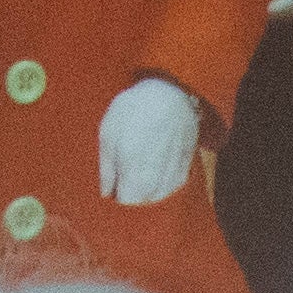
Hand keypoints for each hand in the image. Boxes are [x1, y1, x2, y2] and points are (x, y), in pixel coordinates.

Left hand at [98, 75, 202, 207]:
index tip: (113, 187)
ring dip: (148, 191)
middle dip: (132, 196)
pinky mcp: (187, 164)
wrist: (171, 90)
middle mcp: (156, 175)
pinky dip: (164, 184)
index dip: (117, 196)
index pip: (126, 202)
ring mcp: (175, 171)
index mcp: (133, 168)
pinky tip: (156, 170)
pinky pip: (174, 186)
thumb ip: (106, 169)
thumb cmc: (134, 108)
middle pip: (143, 202)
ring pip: (160, 195)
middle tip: (124, 179)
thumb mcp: (108, 133)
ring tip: (140, 172)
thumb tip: (106, 192)